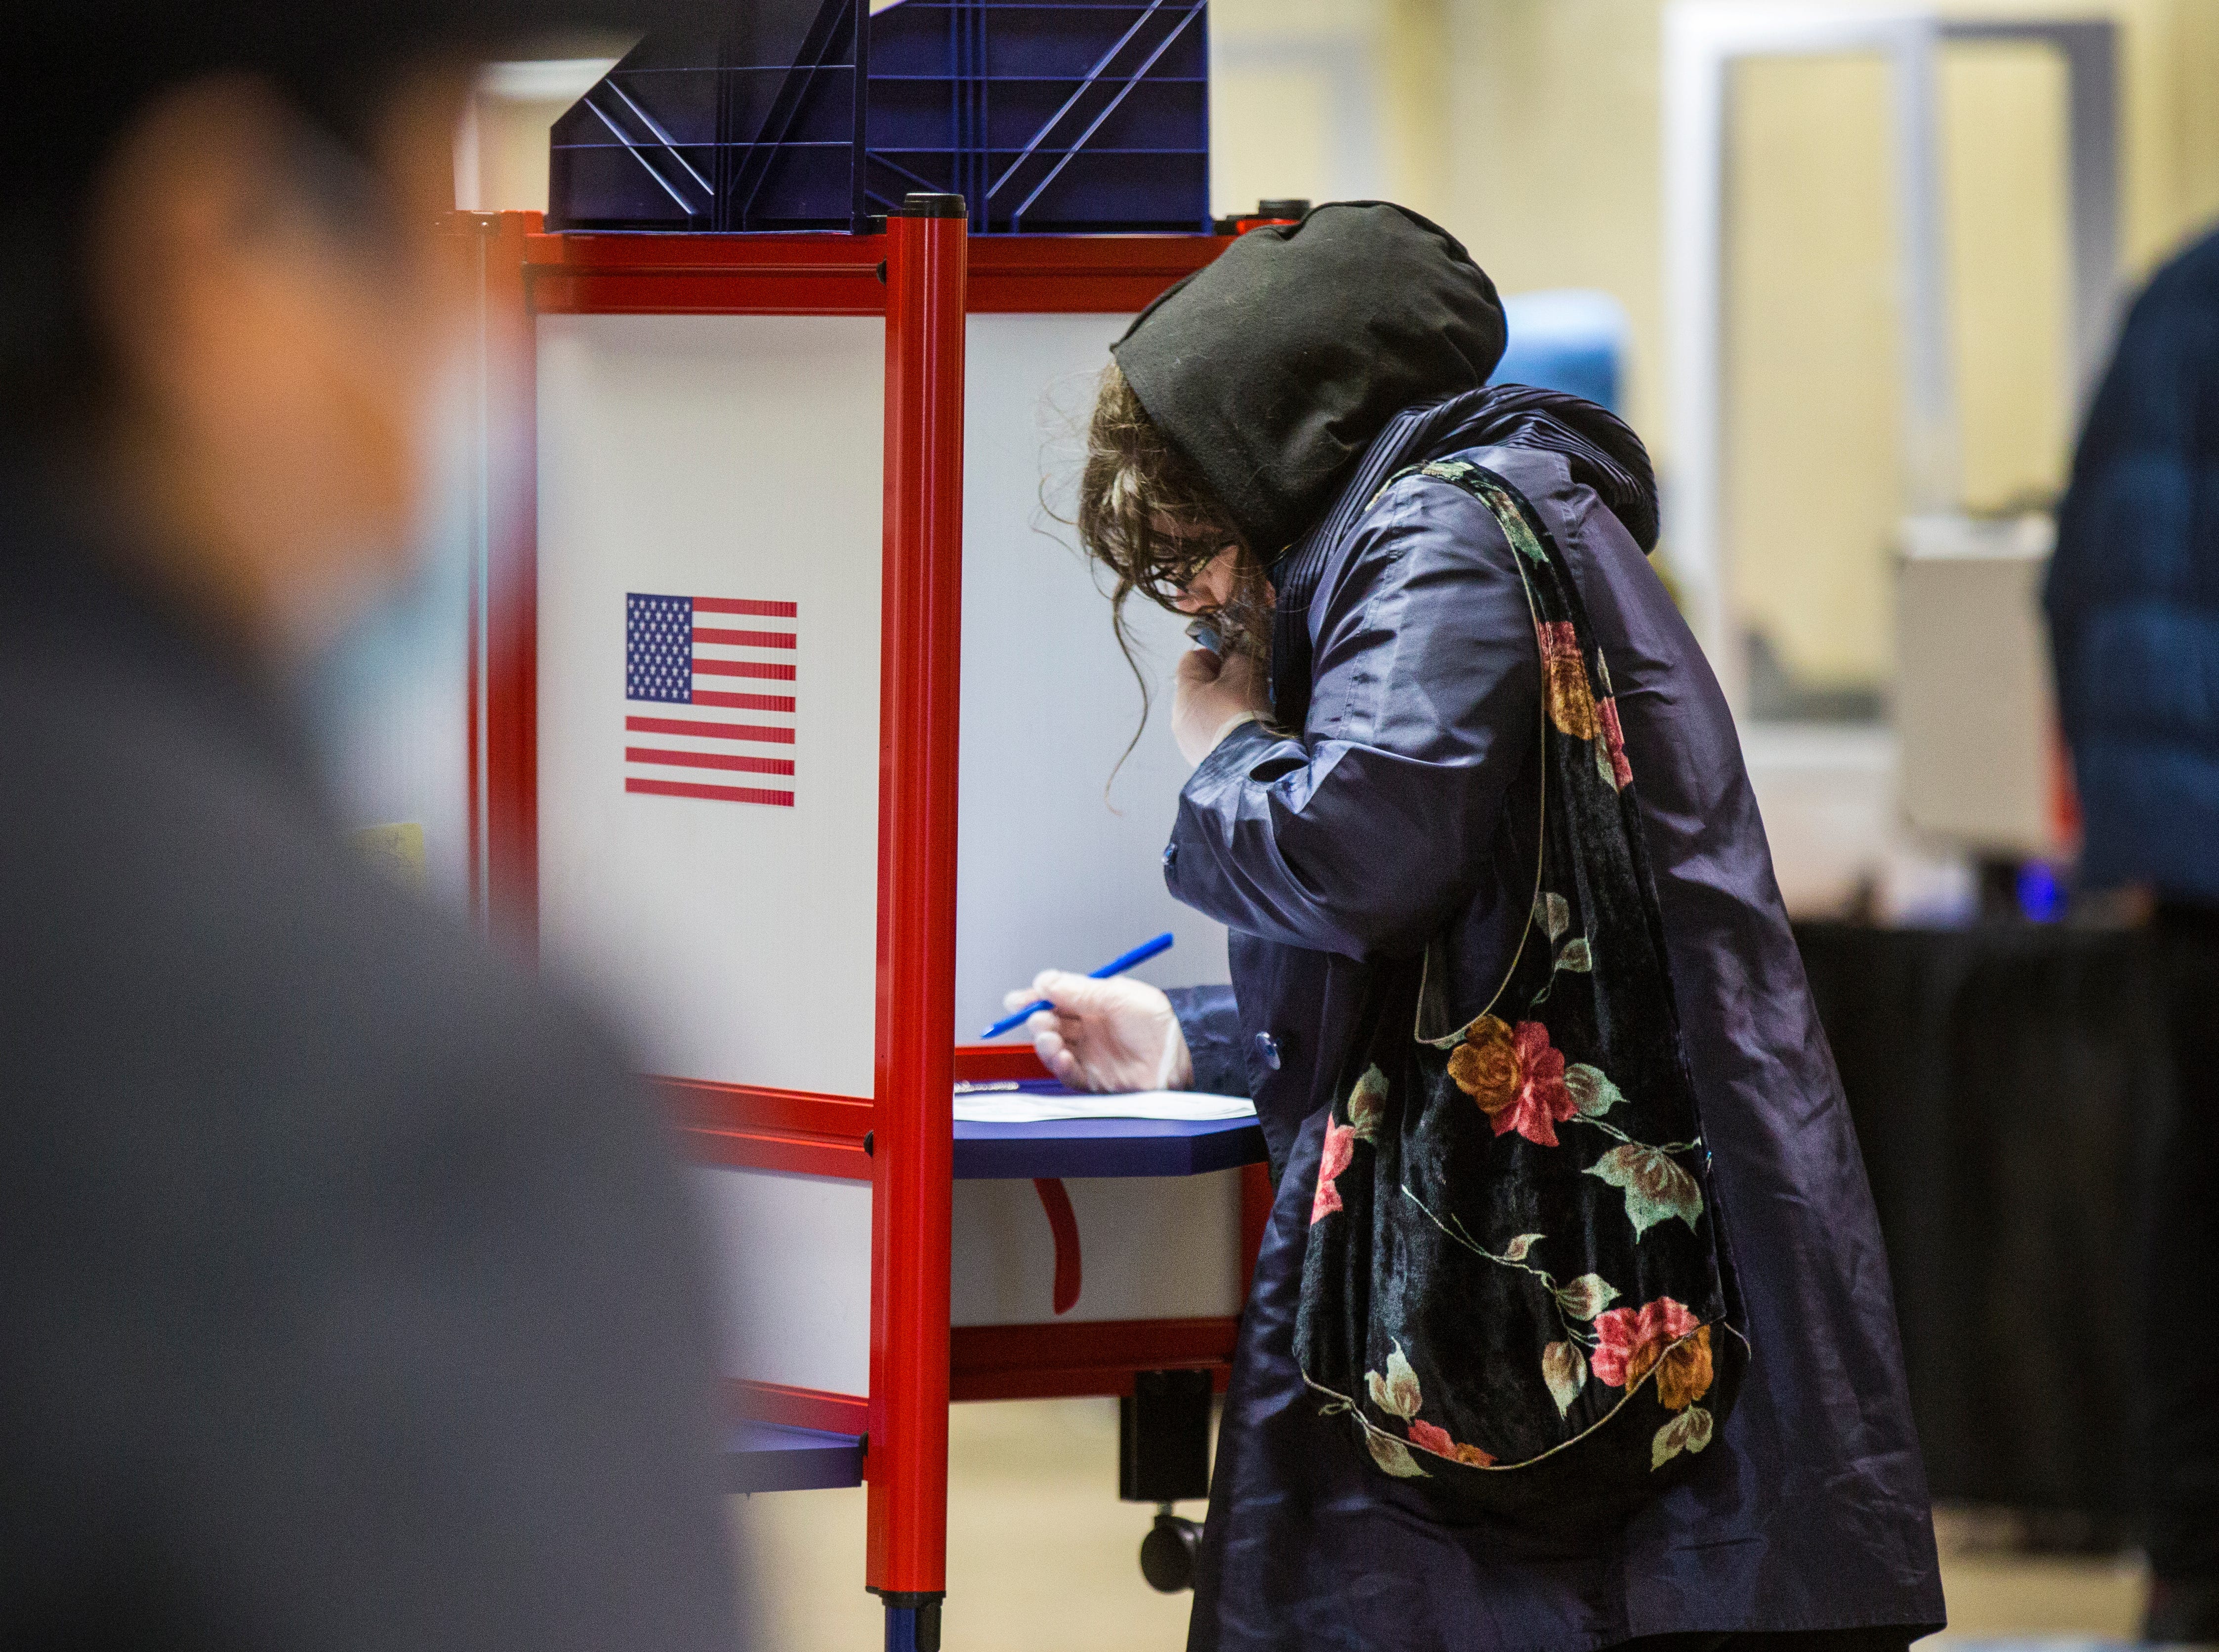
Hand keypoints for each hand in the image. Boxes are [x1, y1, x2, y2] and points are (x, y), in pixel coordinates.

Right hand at [1006, 970, 1193, 1092]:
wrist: (1183, 1052)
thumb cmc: (1159, 1021)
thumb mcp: (1116, 994)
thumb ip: (1078, 989)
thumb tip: (1044, 981)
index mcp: (1095, 1005)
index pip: (1057, 1000)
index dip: (1035, 999)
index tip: (1017, 1000)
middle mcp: (1090, 1030)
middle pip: (1052, 1024)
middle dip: (1039, 1019)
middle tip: (1039, 1017)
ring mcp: (1092, 1055)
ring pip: (1055, 1049)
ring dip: (1045, 1042)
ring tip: (1049, 1036)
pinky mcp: (1096, 1080)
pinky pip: (1069, 1074)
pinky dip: (1060, 1065)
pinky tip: (1062, 1055)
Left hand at [1172, 646, 1268, 765]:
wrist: (1247, 760)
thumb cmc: (1242, 713)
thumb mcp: (1244, 672)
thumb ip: (1235, 659)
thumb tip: (1231, 661)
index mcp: (1184, 690)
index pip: (1189, 660)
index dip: (1211, 656)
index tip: (1229, 663)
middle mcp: (1178, 715)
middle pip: (1195, 688)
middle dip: (1217, 684)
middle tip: (1240, 688)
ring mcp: (1185, 739)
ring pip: (1200, 713)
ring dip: (1217, 709)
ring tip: (1240, 714)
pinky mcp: (1197, 757)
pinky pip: (1206, 735)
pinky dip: (1219, 730)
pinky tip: (1236, 733)